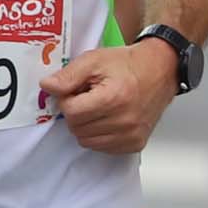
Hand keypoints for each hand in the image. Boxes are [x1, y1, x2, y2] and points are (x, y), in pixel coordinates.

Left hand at [42, 40, 177, 154]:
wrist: (161, 70)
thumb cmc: (128, 64)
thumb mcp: (94, 60)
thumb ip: (68, 75)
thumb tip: (46, 87)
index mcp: (113, 99)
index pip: (71, 112)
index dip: (68, 100)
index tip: (77, 90)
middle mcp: (124, 121)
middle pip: (77, 128)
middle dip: (76, 112)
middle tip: (89, 97)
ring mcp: (131, 135)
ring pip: (86, 140)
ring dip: (86, 125)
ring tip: (100, 106)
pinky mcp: (135, 144)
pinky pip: (101, 147)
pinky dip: (98, 134)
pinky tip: (108, 117)